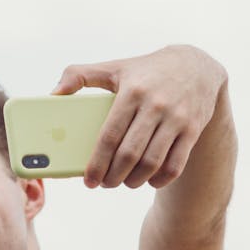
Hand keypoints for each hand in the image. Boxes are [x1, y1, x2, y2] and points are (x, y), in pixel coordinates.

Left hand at [53, 44, 227, 189]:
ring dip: (134, 181)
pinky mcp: (193, 129)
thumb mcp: (114, 67)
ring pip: (152, 162)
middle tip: (104, 183)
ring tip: (123, 182)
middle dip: (113, 177)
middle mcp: (156, 105)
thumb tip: (53, 94)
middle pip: (129, 154)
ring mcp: (177, 118)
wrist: (196, 66)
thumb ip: (79, 75)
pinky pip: (176, 165)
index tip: (89, 180)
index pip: (109, 136)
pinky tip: (148, 180)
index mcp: (132, 92)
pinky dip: (159, 179)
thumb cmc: (145, 71)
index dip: (97, 163)